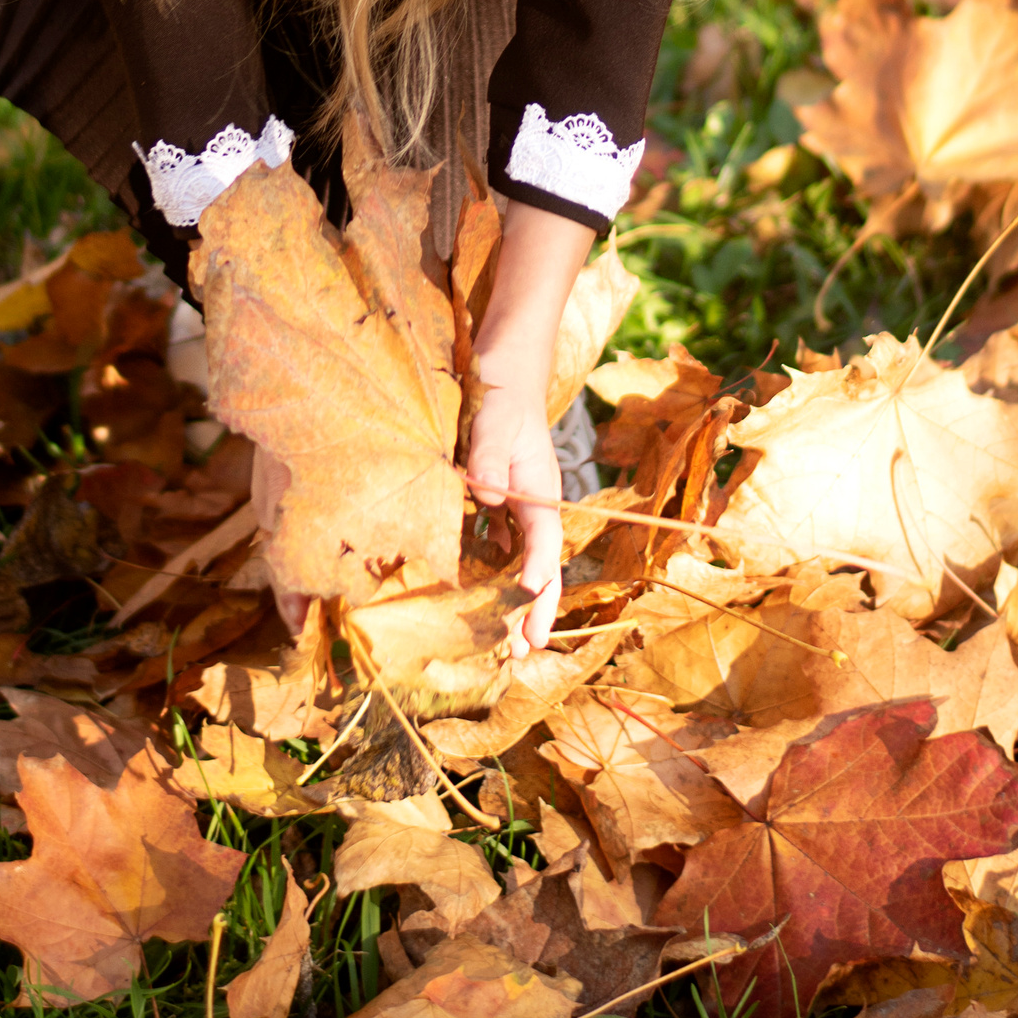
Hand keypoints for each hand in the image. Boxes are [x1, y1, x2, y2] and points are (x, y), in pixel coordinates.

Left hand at [466, 375, 563, 657]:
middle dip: (535, 609)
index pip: (543, 544)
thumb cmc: (501, 391)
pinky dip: (490, 572)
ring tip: (505, 643)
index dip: (537, 579)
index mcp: (539, 490)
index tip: (526, 611)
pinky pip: (496, 544)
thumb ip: (491, 456)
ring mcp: (515, 503)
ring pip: (519, 561)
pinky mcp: (495, 498)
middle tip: (525, 653)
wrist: (503, 364)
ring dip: (514, 599)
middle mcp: (532, 503)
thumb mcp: (493, 420)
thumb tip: (489, 496)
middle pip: (539, 565)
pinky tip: (474, 594)